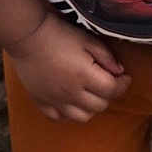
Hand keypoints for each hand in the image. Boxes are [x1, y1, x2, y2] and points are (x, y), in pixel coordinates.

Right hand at [6, 14, 131, 121]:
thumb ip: (106, 56)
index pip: (112, 90)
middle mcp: (71, 93)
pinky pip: (59, 118)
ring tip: (89, 93)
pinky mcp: (41, 102)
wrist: (27, 36)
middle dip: (108, 94)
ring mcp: (55, 100)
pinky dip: (68, 113)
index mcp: (84, 76)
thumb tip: (120, 71)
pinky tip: (70, 100)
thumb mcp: (87, 39)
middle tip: (106, 81)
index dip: (123, 84)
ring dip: (91, 107)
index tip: (124, 77)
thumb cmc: (58, 34)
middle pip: (100, 105)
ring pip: (82, 117)